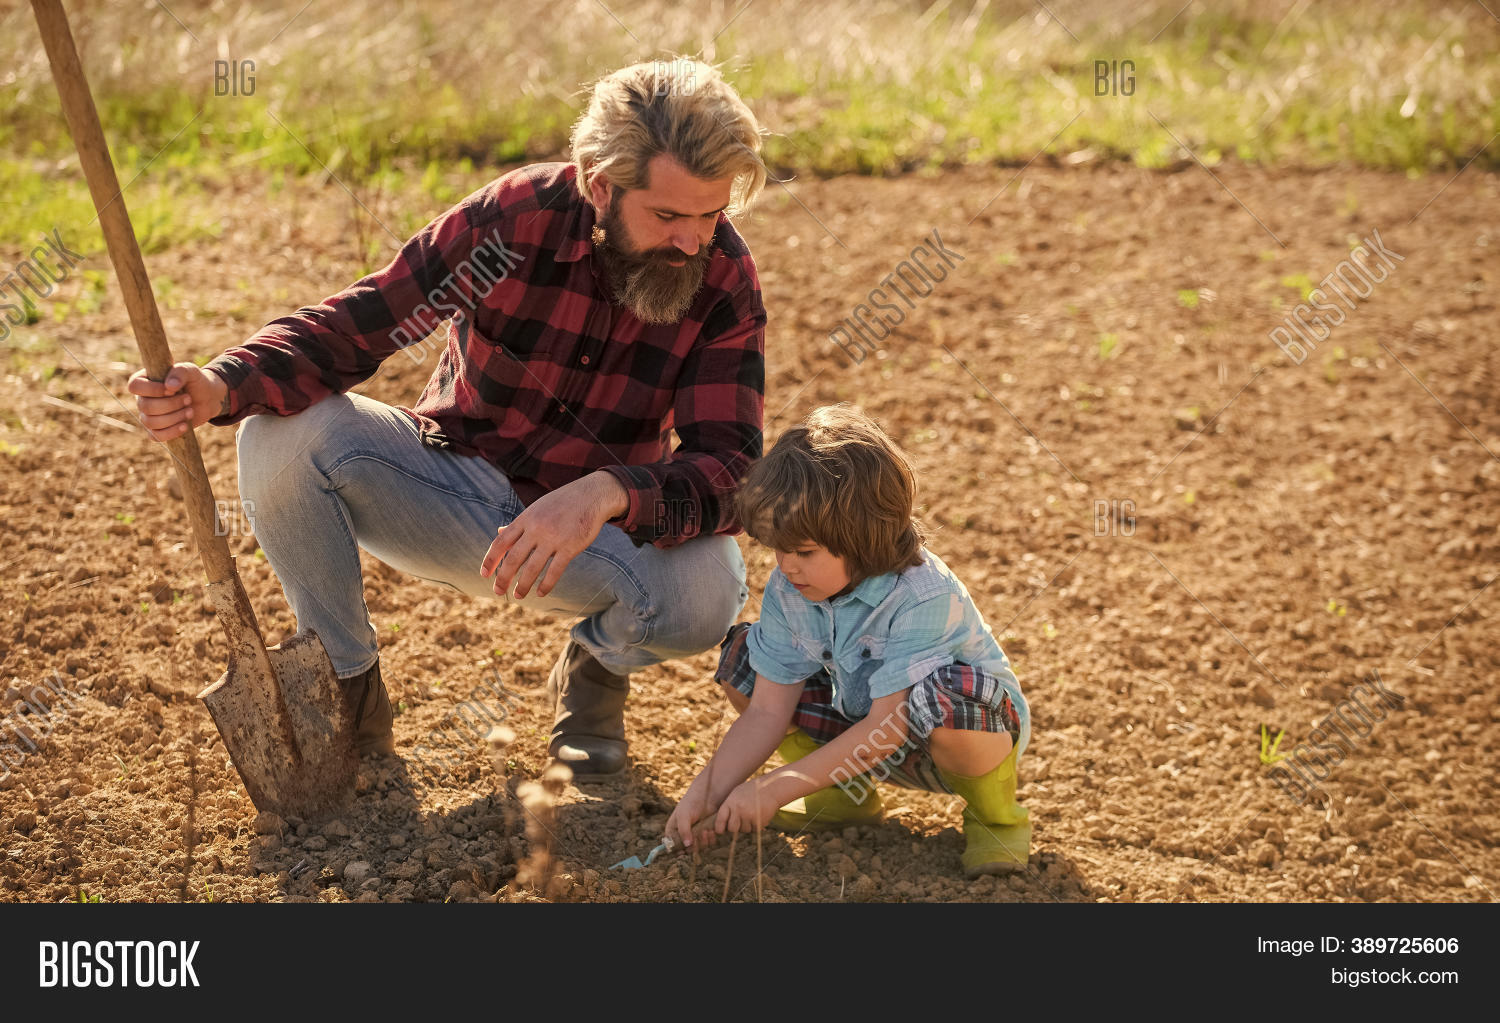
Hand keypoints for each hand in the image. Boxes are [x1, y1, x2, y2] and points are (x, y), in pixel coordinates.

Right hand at [127, 362, 227, 441]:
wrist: (207, 397)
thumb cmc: (194, 380)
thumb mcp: (190, 370)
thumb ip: (179, 372)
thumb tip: (169, 386)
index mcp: (145, 380)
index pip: (135, 386)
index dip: (152, 389)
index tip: (172, 390)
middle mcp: (143, 399)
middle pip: (145, 406)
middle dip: (171, 404)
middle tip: (188, 399)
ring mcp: (148, 416)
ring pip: (151, 422)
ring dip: (174, 417)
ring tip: (190, 411)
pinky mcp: (158, 429)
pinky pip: (155, 436)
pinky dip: (171, 432)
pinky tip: (185, 426)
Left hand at [479, 471, 626, 598]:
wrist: (592, 495)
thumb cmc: (562, 502)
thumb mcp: (537, 508)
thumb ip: (519, 523)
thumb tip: (499, 531)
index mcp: (526, 518)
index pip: (501, 541)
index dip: (491, 559)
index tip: (484, 574)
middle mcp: (536, 528)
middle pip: (513, 558)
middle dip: (503, 577)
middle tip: (498, 591)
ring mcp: (553, 538)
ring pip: (532, 568)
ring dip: (523, 585)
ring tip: (518, 595)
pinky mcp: (570, 547)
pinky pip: (555, 570)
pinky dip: (546, 584)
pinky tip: (541, 593)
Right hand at [665, 778, 716, 849]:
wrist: (707, 795)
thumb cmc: (691, 803)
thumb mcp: (684, 816)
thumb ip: (683, 830)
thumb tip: (687, 845)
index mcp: (673, 831)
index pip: (672, 847)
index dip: (678, 851)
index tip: (685, 850)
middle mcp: (683, 836)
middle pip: (686, 850)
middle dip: (693, 846)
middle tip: (698, 837)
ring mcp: (694, 836)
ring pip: (698, 849)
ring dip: (703, 843)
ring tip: (706, 831)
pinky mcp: (705, 836)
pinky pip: (707, 844)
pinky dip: (710, 840)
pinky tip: (711, 831)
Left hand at [715, 778, 778, 835]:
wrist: (771, 788)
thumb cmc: (752, 790)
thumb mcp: (737, 793)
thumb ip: (729, 806)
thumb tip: (721, 823)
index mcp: (731, 802)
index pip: (720, 820)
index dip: (719, 827)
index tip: (720, 830)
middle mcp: (739, 809)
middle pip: (732, 829)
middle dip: (735, 828)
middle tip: (739, 822)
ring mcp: (749, 816)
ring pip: (744, 830)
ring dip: (746, 826)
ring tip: (752, 813)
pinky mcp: (759, 822)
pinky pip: (753, 830)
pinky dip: (755, 826)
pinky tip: (758, 815)